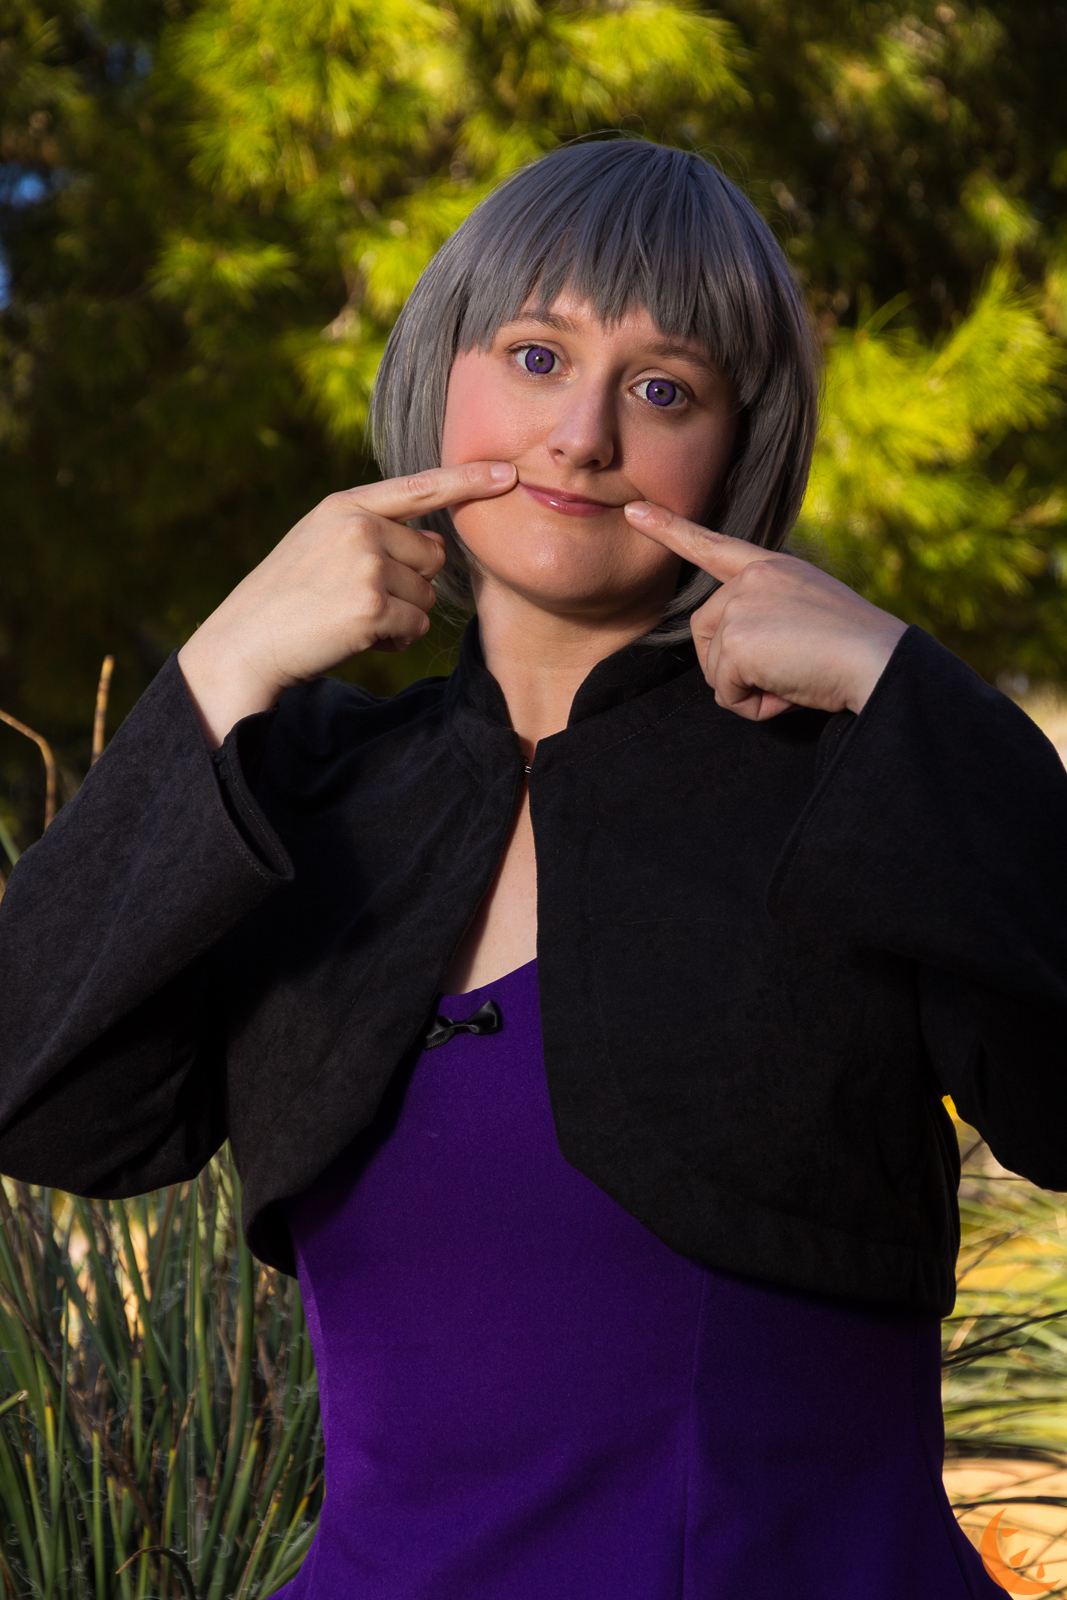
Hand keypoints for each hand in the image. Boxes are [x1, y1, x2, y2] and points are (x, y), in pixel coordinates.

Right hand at [178, 461, 516, 746]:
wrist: (245, 644)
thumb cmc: (287, 600)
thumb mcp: (320, 545)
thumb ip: (374, 533)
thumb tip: (438, 549)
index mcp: (344, 507)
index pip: (419, 488)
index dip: (468, 481)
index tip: (507, 473)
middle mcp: (358, 527)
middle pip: (432, 557)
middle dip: (410, 586)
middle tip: (358, 599)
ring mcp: (366, 566)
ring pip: (427, 596)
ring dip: (401, 617)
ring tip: (351, 619)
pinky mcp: (372, 607)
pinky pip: (416, 627)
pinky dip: (395, 642)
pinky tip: (356, 638)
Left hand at [625, 501, 906, 719]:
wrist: (881, 661)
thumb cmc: (859, 652)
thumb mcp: (810, 618)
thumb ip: (768, 621)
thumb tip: (735, 665)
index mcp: (774, 568)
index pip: (713, 546)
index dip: (671, 530)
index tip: (634, 511)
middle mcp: (753, 578)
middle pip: (706, 636)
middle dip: (736, 668)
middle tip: (790, 672)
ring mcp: (741, 605)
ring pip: (716, 670)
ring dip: (750, 689)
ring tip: (797, 677)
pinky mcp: (737, 640)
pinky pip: (726, 695)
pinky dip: (756, 706)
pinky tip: (792, 690)